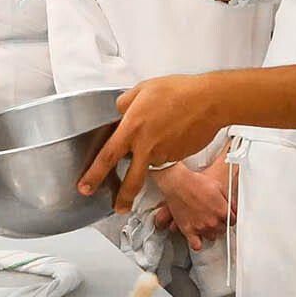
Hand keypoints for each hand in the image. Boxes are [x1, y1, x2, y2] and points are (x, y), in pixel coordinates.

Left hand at [80, 75, 225, 212]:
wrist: (210, 101)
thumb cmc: (178, 91)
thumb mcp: (142, 89)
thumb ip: (125, 103)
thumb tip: (120, 111)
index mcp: (132, 128)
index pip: (107, 156)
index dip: (94, 174)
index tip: (85, 186)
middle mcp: (147, 146)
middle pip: (132, 180)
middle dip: (123, 197)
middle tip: (118, 207)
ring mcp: (164, 154)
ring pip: (151, 162)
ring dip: (150, 157)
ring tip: (160, 135)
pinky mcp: (179, 157)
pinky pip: (166, 156)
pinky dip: (166, 149)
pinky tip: (172, 132)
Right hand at [151, 162, 234, 250]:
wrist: (178, 183)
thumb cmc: (196, 182)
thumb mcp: (219, 186)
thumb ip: (229, 200)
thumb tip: (234, 208)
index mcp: (223, 211)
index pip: (233, 221)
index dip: (229, 217)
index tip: (224, 215)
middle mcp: (213, 222)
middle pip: (223, 230)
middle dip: (220, 224)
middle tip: (213, 217)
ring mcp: (201, 227)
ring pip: (211, 237)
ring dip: (210, 231)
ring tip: (205, 224)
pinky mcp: (188, 230)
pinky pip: (196, 245)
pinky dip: (197, 243)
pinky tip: (197, 237)